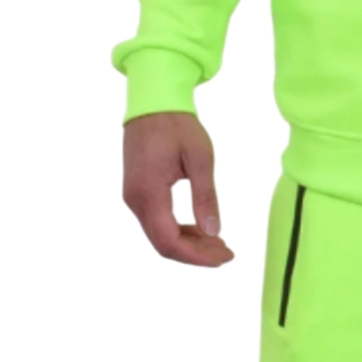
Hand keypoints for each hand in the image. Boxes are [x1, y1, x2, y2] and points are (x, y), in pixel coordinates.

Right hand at [120, 109, 239, 270]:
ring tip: (221, 244)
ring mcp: (133, 197)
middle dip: (196, 254)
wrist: (153, 103)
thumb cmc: (178, 126)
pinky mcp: (138, 191)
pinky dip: (181, 229)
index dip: (198, 256)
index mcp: (149, 195)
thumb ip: (205, 198)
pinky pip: (158, 220)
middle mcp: (135, 201)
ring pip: (160, 234)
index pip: (170, 242)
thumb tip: (214, 233)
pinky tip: (203, 228)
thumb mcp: (200, 159)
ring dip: (190, 243)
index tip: (225, 259)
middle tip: (227, 255)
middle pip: (163, 244)